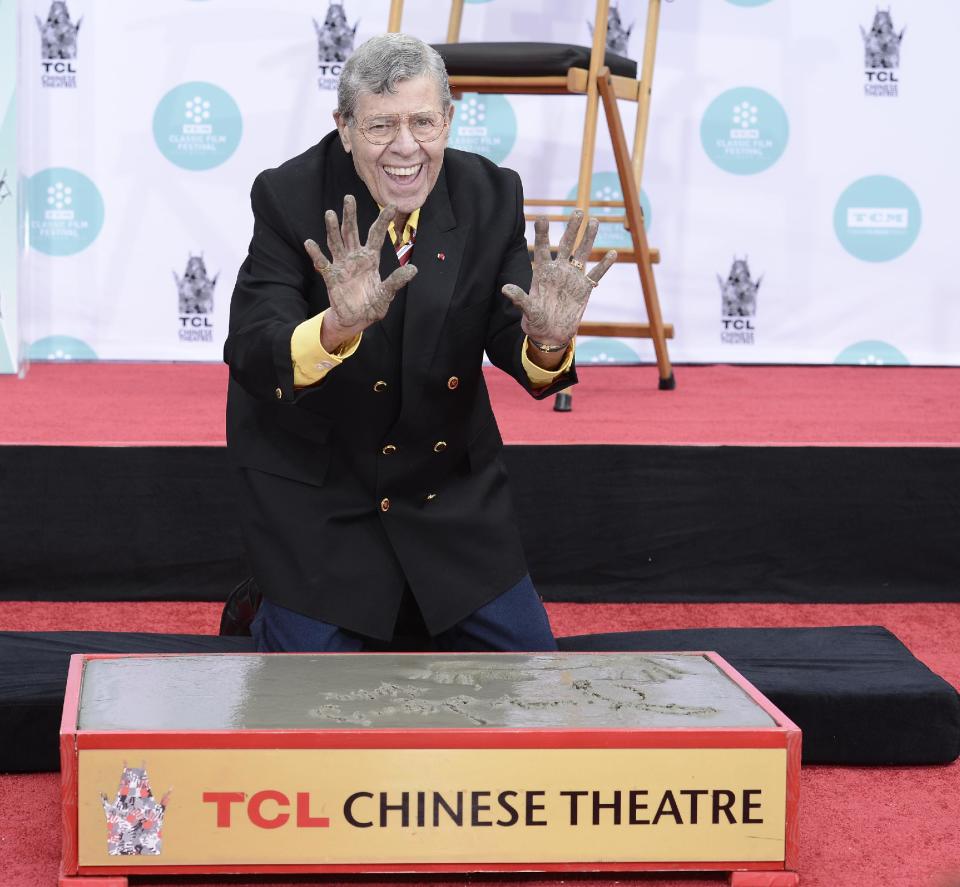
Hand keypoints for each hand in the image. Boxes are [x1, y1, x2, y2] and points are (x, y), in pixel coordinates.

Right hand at [303, 196, 417, 344]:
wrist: (356, 320)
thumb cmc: (372, 305)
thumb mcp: (387, 294)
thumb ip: (396, 281)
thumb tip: (413, 269)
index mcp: (371, 259)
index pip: (376, 235)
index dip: (383, 220)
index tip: (391, 205)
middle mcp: (355, 257)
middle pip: (352, 232)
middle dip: (350, 216)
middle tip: (349, 198)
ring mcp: (342, 265)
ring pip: (336, 242)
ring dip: (333, 229)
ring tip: (330, 214)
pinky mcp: (331, 277)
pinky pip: (322, 263)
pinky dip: (316, 254)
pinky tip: (310, 243)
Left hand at [501, 211, 616, 346]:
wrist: (551, 334)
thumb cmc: (535, 322)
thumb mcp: (527, 310)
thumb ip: (519, 298)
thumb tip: (505, 289)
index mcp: (542, 273)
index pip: (541, 249)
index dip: (542, 234)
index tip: (542, 218)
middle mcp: (558, 270)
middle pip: (566, 244)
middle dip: (571, 228)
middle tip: (577, 211)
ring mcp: (572, 278)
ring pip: (582, 253)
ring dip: (588, 238)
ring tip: (594, 221)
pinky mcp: (584, 288)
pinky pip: (596, 274)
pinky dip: (605, 265)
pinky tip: (613, 253)